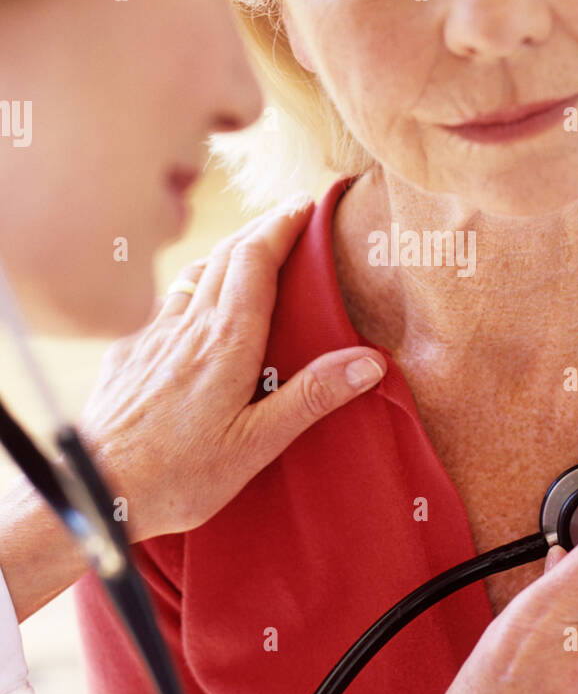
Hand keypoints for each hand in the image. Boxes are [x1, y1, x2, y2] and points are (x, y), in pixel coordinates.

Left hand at [77, 201, 385, 541]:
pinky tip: (196, 300)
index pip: (256, 260)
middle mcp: (188, 327)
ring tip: (251, 247)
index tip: (306, 205)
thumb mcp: (256, 445)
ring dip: (227, 251)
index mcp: (227, 342)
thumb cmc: (176, 477)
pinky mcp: (127, 352)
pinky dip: (193, 284)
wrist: (92, 488)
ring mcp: (152, 335)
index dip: (282, 225)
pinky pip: (166, 302)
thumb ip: (310, 397)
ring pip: (195, 273)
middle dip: (261, 228)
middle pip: (226, 255)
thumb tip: (368, 362)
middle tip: (289, 216)